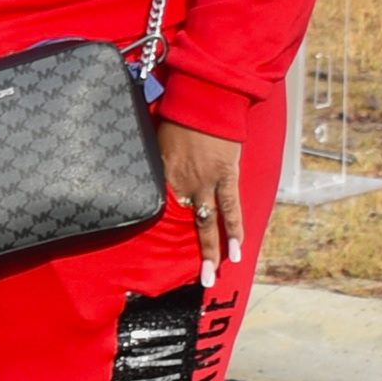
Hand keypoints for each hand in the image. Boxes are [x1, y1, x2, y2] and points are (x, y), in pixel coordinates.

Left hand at [157, 118, 246, 275]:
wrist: (205, 101)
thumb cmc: (177, 116)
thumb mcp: (155, 140)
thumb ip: (153, 161)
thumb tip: (144, 171)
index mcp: (163, 177)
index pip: (158, 211)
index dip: (159, 233)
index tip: (153, 255)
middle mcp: (183, 186)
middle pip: (186, 225)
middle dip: (193, 254)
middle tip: (197, 279)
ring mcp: (206, 183)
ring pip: (208, 223)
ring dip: (212, 251)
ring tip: (213, 275)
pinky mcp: (227, 176)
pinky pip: (231, 207)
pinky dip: (234, 229)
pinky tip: (237, 250)